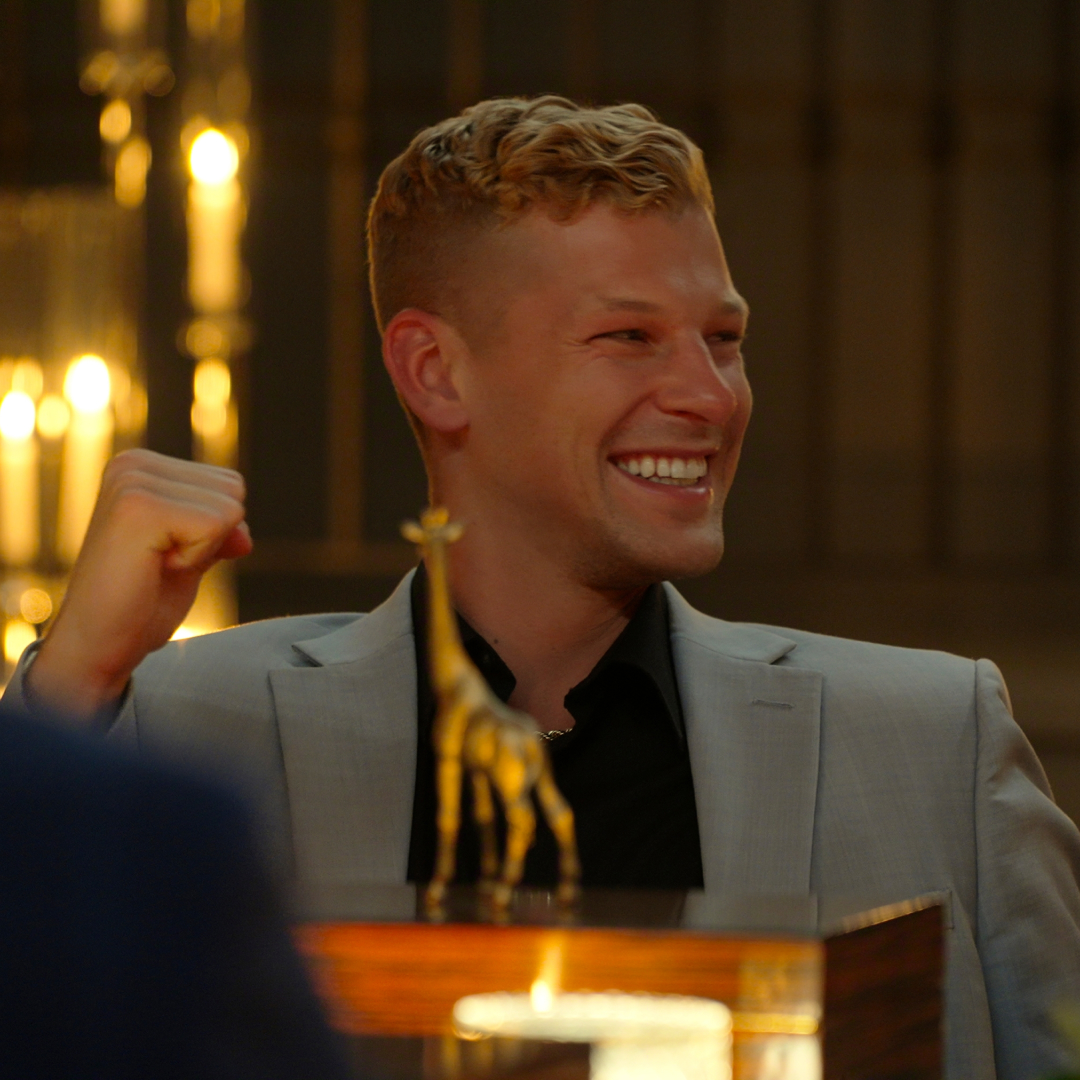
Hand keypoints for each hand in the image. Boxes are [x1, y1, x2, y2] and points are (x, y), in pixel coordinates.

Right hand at [28, 449, 252, 719]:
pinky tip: (155, 568)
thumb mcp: (192, 555)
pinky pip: (215, 525)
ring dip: (203, 548)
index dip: (215, 530)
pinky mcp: (138, 507)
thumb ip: (220, 531)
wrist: (98, 645)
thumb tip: (244, 536)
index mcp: (143, 466)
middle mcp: (133, 463)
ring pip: (228, 508)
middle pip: (233, 490)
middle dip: (213, 536)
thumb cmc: (141, 603)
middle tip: (161, 562)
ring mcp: (132, 481)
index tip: (167, 553)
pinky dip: (197, 557)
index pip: (229, 484)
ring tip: (155, 564)